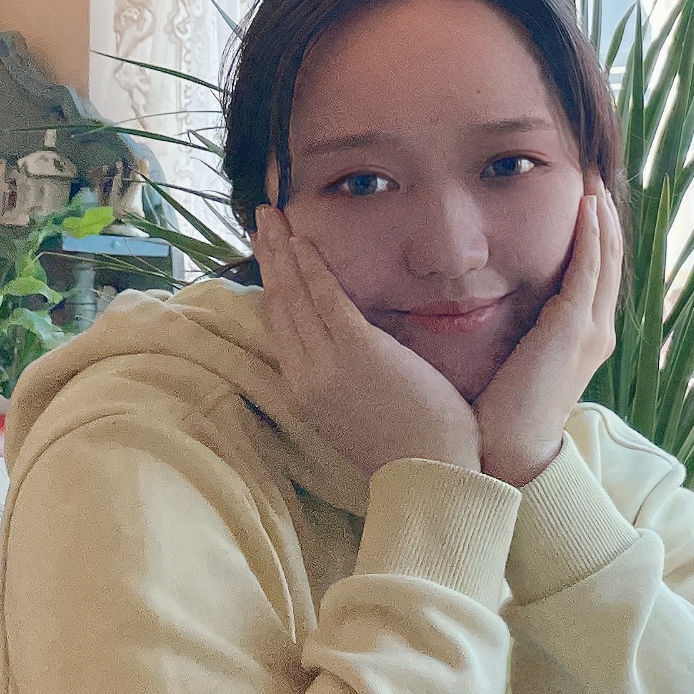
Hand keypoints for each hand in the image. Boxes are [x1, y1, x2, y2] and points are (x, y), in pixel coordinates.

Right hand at [254, 208, 480, 478]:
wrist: (432, 478)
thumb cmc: (411, 451)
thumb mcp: (360, 418)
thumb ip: (348, 384)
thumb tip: (350, 358)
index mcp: (307, 393)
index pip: (281, 329)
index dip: (272, 287)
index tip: (268, 259)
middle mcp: (306, 376)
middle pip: (279, 304)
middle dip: (269, 257)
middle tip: (262, 221)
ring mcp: (327, 363)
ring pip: (295, 295)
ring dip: (282, 250)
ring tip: (272, 216)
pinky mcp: (357, 351)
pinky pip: (327, 298)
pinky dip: (312, 267)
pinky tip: (302, 240)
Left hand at [473, 187, 621, 486]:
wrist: (508, 452)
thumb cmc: (499, 412)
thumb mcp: (513, 359)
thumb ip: (514, 328)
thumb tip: (483, 298)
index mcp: (582, 336)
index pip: (594, 273)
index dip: (593, 234)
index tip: (581, 198)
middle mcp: (596, 330)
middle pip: (609, 259)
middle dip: (603, 217)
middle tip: (593, 174)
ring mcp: (590, 330)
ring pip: (605, 259)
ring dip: (601, 217)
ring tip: (594, 180)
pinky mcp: (575, 329)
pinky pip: (589, 272)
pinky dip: (591, 237)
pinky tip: (587, 207)